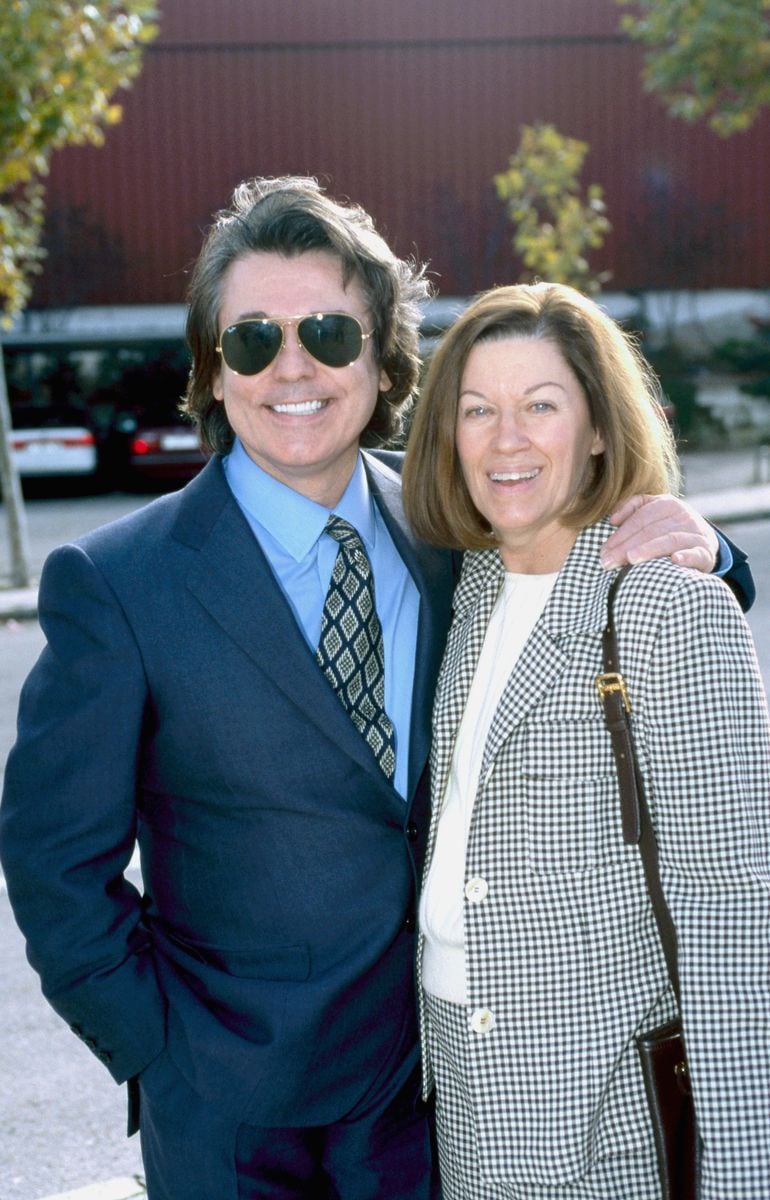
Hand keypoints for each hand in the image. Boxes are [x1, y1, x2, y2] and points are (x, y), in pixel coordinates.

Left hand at [600, 494, 718, 572]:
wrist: (703, 540)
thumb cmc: (668, 527)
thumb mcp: (653, 512)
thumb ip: (632, 508)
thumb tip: (612, 519)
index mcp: (667, 504)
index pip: (640, 519)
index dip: (620, 534)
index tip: (604, 550)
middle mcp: (683, 516)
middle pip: (650, 531)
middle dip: (626, 547)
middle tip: (608, 562)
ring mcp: (696, 533)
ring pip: (670, 540)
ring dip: (649, 550)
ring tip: (631, 559)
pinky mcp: (706, 552)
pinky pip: (697, 553)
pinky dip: (687, 556)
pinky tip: (675, 560)